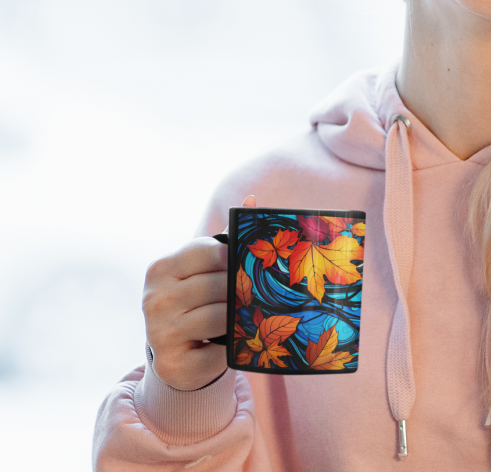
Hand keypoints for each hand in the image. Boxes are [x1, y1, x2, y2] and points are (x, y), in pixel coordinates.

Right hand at [142, 196, 254, 389]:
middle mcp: (154, 299)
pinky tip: (234, 344)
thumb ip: (227, 238)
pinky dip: (232, 349)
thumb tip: (253, 200)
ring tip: (253, 314)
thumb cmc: (197, 300)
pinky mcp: (171, 365)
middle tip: (261, 291)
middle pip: (216, 285)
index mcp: (161, 268)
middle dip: (242, 289)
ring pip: (219, 317)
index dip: (235, 257)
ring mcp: (159, 333)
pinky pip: (216, 353)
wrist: (175, 353)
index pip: (208, 251)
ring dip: (240, 317)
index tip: (250, 264)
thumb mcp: (205, 267)